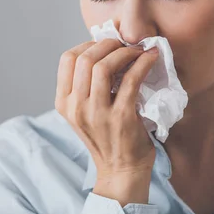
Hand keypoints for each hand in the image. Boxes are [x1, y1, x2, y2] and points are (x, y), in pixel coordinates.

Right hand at [55, 38, 158, 205]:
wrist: (120, 170)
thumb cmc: (104, 137)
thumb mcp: (83, 112)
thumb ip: (84, 86)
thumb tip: (101, 50)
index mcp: (64, 103)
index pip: (66, 59)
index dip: (86, 44)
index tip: (103, 45)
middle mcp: (76, 107)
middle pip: (85, 59)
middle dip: (107, 44)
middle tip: (122, 44)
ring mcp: (97, 113)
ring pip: (104, 66)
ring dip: (124, 52)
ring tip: (136, 51)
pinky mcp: (121, 117)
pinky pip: (131, 79)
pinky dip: (143, 63)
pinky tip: (150, 58)